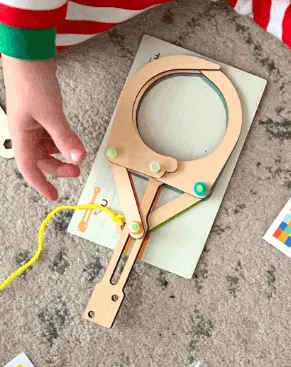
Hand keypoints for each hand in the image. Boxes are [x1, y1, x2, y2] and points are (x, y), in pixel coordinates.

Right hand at [3, 55, 84, 200]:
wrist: (28, 56)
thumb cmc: (32, 83)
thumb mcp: (51, 114)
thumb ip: (65, 138)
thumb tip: (77, 158)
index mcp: (21, 135)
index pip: (29, 168)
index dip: (41, 183)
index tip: (54, 195)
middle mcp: (25, 132)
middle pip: (40, 159)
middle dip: (58, 168)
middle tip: (77, 171)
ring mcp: (32, 123)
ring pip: (47, 147)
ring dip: (61, 153)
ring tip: (77, 154)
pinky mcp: (41, 114)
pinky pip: (51, 135)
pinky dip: (62, 140)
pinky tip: (72, 140)